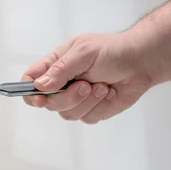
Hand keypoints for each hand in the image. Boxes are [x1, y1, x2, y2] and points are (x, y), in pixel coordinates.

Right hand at [21, 33, 152, 123]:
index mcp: (53, 67)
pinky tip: (109, 93)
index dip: (29, 92)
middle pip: (48, 103)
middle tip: (86, 85)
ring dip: (88, 101)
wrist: (141, 62)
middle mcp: (60, 85)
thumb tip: (39, 86)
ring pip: (67, 114)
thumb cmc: (112, 51)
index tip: (40, 97)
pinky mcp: (90, 111)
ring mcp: (74, 100)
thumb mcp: (84, 51)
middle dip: (68, 97)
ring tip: (103, 86)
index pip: (29, 82)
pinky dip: (101, 107)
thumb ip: (60, 69)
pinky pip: (87, 119)